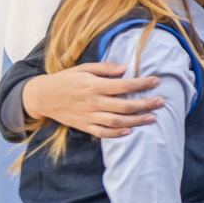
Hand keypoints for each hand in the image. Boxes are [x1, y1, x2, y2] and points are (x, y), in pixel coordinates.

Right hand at [21, 63, 164, 137]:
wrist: (42, 96)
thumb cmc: (66, 79)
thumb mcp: (83, 68)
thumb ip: (104, 68)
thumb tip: (125, 68)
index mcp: (93, 85)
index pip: (123, 85)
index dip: (141, 84)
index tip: (156, 81)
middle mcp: (92, 102)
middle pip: (124, 105)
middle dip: (145, 104)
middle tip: (161, 102)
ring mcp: (88, 116)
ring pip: (116, 121)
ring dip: (136, 121)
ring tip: (152, 118)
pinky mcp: (83, 126)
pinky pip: (102, 132)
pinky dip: (116, 134)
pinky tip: (129, 131)